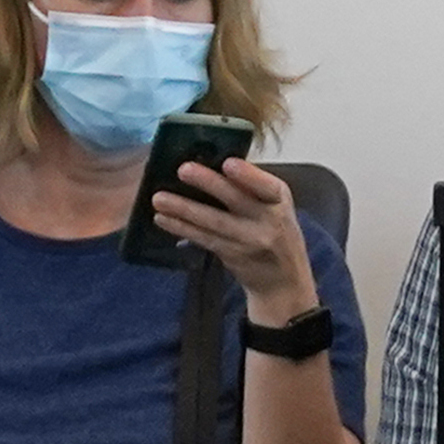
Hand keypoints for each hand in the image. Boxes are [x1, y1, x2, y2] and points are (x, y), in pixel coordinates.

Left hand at [157, 155, 322, 325]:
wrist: (284, 280)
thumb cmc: (275, 231)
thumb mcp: (276, 207)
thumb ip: (252, 189)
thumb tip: (210, 164)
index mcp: (279, 201)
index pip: (268, 187)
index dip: (249, 176)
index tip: (227, 164)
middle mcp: (268, 221)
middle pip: (236, 200)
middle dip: (208, 184)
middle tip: (183, 169)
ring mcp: (249, 241)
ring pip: (213, 222)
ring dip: (184, 209)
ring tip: (159, 198)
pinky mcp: (231, 255)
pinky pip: (203, 239)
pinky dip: (181, 228)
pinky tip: (163, 219)